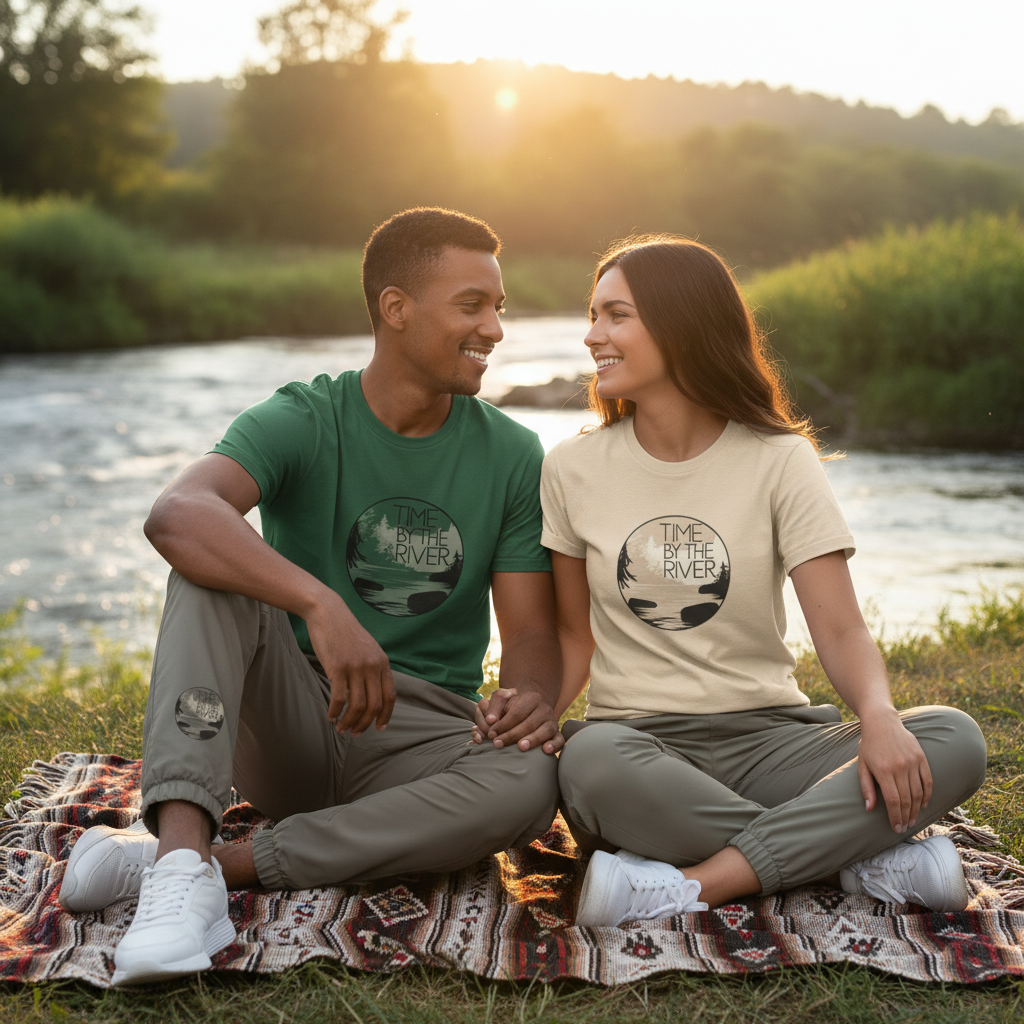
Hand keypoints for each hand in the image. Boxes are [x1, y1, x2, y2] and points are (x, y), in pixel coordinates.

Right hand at [305, 592, 395, 736]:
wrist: (329, 613)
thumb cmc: (345, 632)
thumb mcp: (368, 648)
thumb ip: (373, 667)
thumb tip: (372, 691)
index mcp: (383, 662)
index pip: (390, 696)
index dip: (386, 716)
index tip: (379, 728)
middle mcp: (373, 666)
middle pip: (374, 705)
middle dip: (365, 724)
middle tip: (355, 734)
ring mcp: (356, 667)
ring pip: (357, 706)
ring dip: (349, 722)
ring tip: (341, 729)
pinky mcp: (338, 667)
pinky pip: (339, 699)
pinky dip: (335, 712)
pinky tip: (331, 717)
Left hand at [471, 687, 562, 753]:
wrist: (533, 707)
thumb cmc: (514, 706)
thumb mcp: (503, 699)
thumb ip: (494, 706)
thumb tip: (490, 720)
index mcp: (532, 698)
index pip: (517, 712)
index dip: (503, 724)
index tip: (490, 734)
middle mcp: (544, 709)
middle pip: (529, 724)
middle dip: (511, 735)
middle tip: (497, 744)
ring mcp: (552, 721)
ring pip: (545, 731)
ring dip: (533, 740)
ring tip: (521, 747)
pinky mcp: (557, 733)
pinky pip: (559, 739)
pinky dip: (554, 745)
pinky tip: (546, 750)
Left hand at [857, 708, 932, 833]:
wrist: (882, 722)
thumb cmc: (869, 746)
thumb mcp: (862, 765)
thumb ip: (866, 787)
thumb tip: (869, 808)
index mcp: (883, 770)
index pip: (893, 800)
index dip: (895, 816)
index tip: (896, 828)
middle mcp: (900, 767)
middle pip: (907, 799)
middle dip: (906, 817)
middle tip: (905, 827)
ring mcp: (912, 762)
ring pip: (918, 793)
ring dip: (916, 809)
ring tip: (912, 820)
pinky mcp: (921, 757)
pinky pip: (928, 781)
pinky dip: (927, 795)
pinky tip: (923, 805)